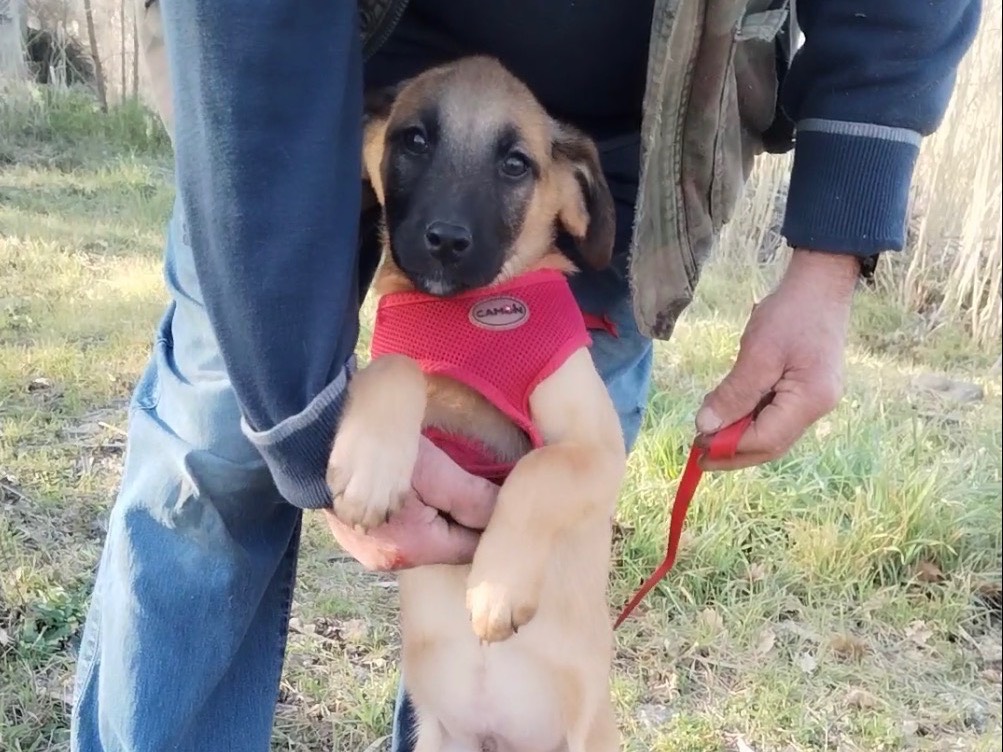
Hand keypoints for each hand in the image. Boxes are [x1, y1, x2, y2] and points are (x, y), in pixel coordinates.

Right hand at [323, 436, 498, 570]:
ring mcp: (368, 551)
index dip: (491, 525)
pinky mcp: (357, 536)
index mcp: (411, 549)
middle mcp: (389, 561)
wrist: (313, 439)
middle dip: (466, 522)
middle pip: (446, 546)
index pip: (470, 549)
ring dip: (440, 517)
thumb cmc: (378, 451)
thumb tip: (505, 514)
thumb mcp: (435, 470)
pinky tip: (419, 491)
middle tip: (483, 489)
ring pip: (424, 539)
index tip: (507, 501)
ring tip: (450, 486)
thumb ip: (472, 498)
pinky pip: (400, 531)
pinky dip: (416, 516)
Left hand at [695, 249, 858, 470]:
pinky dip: (749, 418)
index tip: (697, 446)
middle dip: (733, 451)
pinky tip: (727, 412)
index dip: (730, 449)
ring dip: (739, 435)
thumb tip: (706, 426)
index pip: (765, 440)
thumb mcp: (757, 353)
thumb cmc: (790, 314)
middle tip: (697, 452)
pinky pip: (775, 415)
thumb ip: (733, 394)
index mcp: (810, 400)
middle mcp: (817, 408)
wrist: (820, 284)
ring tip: (707, 432)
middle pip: (770, 443)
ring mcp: (815, 400)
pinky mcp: (807, 391)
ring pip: (772, 431)